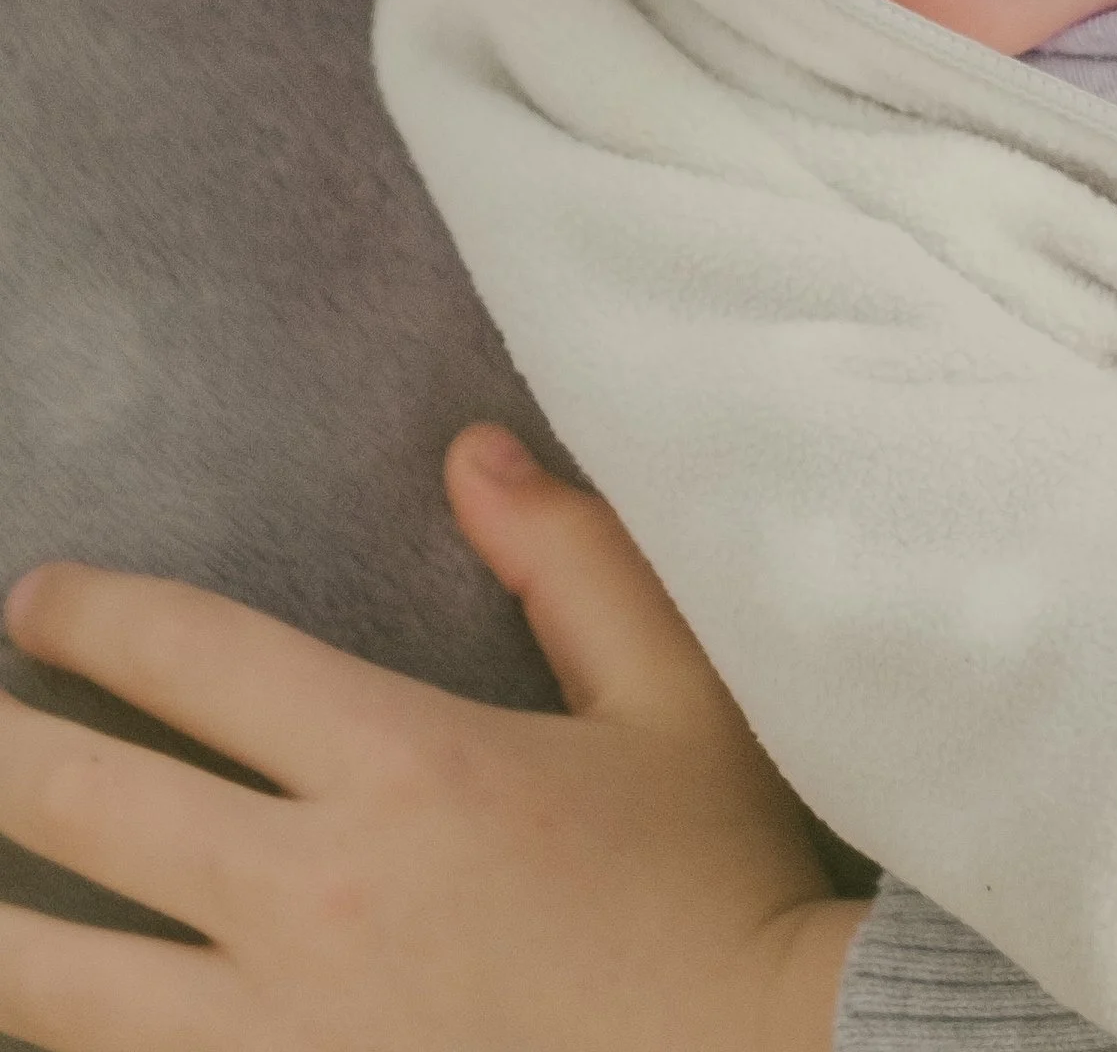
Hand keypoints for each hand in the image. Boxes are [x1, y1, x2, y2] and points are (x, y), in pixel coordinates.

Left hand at [0, 428, 861, 1051]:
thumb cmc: (718, 889)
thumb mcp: (677, 694)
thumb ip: (574, 557)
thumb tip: (472, 453)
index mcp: (401, 768)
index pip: (192, 658)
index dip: (94, 617)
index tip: (39, 602)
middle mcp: (309, 900)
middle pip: (79, 807)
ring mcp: (277, 1041)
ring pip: (50, 985)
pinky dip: (71, 1044)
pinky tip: (51, 1018)